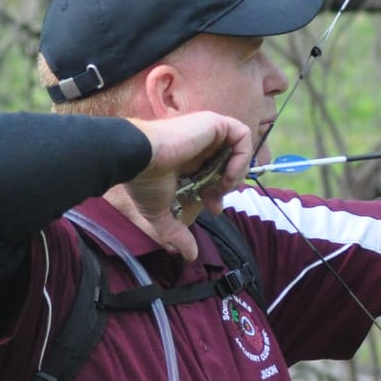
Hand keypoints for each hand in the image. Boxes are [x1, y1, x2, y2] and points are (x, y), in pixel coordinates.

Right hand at [116, 112, 253, 255]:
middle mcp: (200, 145)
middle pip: (230, 163)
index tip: (213, 209)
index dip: (219, 193)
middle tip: (217, 201)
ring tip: (223, 186)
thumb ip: (175, 233)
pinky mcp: (214, 123)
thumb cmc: (144, 181)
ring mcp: (208, 132)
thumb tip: (189, 257)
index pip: (215, 174)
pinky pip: (242, 135)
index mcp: (188, 160)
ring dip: (237, 172)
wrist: (138, 158)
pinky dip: (241, 156)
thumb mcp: (161, 213)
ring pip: (239, 149)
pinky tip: (226, 174)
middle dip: (229, 186)